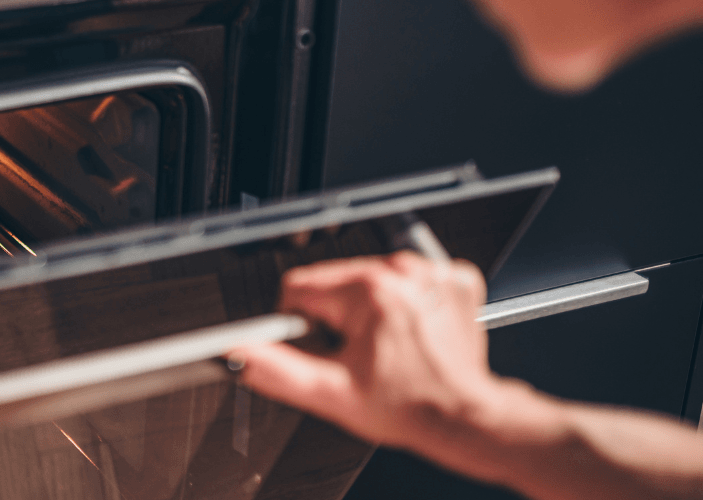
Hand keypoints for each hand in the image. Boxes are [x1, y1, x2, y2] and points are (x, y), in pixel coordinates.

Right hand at [228, 251, 509, 451]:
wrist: (462, 419)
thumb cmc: (408, 407)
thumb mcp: (330, 393)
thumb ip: (276, 369)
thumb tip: (240, 352)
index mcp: (368, 292)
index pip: (299, 288)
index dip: (302, 324)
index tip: (326, 347)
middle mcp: (401, 273)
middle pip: (334, 281)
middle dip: (336, 317)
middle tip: (358, 354)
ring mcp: (431, 274)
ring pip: (368, 278)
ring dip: (369, 309)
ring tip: (386, 346)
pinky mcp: (452, 280)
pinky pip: (408, 280)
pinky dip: (405, 303)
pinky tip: (410, 332)